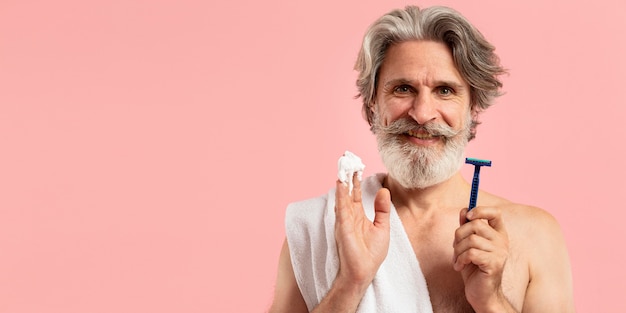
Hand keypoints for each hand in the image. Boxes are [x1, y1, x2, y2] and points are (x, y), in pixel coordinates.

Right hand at [334, 174, 390, 289]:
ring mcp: (345, 220)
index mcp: (358, 216)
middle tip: (347, 159)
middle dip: (347, 176)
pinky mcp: (343, 226)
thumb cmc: (371, 254)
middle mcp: (349, 216)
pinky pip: (341, 207)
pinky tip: (341, 184)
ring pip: (343, 196)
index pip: (356, 194)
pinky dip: (341, 195)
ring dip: (342, 182)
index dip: (356, 180)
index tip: (357, 166)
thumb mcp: (382, 228)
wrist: (363, 272)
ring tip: (343, 167)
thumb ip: (382, 209)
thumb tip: (384, 191)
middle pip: (347, 192)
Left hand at [453, 206, 510, 310]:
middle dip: (458, 235)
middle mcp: (502, 241)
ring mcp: (500, 252)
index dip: (480, 210)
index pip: (495, 212)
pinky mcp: (494, 264)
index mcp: (498, 234)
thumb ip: (467, 228)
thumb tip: (464, 210)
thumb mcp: (468, 245)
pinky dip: (460, 259)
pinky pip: (471, 253)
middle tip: (456, 248)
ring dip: (457, 250)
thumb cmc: (474, 268)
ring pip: (470, 240)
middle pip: (475, 225)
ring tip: (457, 260)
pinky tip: (459, 267)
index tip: (467, 216)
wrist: (482, 293)